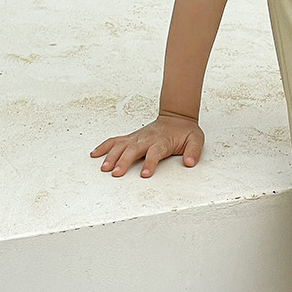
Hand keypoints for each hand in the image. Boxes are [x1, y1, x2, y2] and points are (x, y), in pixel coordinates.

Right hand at [90, 112, 204, 177]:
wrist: (177, 117)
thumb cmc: (185, 131)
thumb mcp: (196, 140)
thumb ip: (193, 151)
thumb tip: (190, 162)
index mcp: (162, 141)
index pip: (155, 152)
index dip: (150, 163)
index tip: (145, 174)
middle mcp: (147, 139)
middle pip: (134, 150)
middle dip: (124, 161)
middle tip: (116, 173)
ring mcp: (137, 137)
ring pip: (121, 145)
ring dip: (111, 156)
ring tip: (104, 168)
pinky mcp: (132, 137)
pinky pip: (115, 140)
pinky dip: (104, 146)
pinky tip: (95, 154)